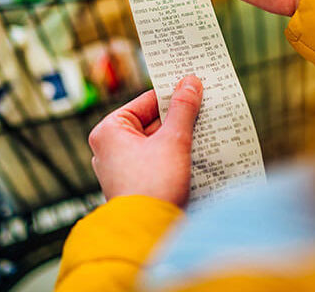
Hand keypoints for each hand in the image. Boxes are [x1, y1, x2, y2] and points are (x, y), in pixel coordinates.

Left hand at [88, 75, 202, 207]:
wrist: (149, 234)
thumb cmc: (153, 185)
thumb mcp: (173, 140)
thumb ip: (183, 109)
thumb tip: (190, 82)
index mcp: (109, 130)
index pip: (146, 101)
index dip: (173, 94)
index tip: (195, 88)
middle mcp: (108, 148)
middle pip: (151, 122)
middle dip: (179, 119)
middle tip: (205, 109)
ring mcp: (119, 169)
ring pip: (155, 143)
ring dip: (179, 139)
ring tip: (205, 132)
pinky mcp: (133, 185)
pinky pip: (155, 162)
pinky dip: (174, 157)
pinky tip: (196, 155)